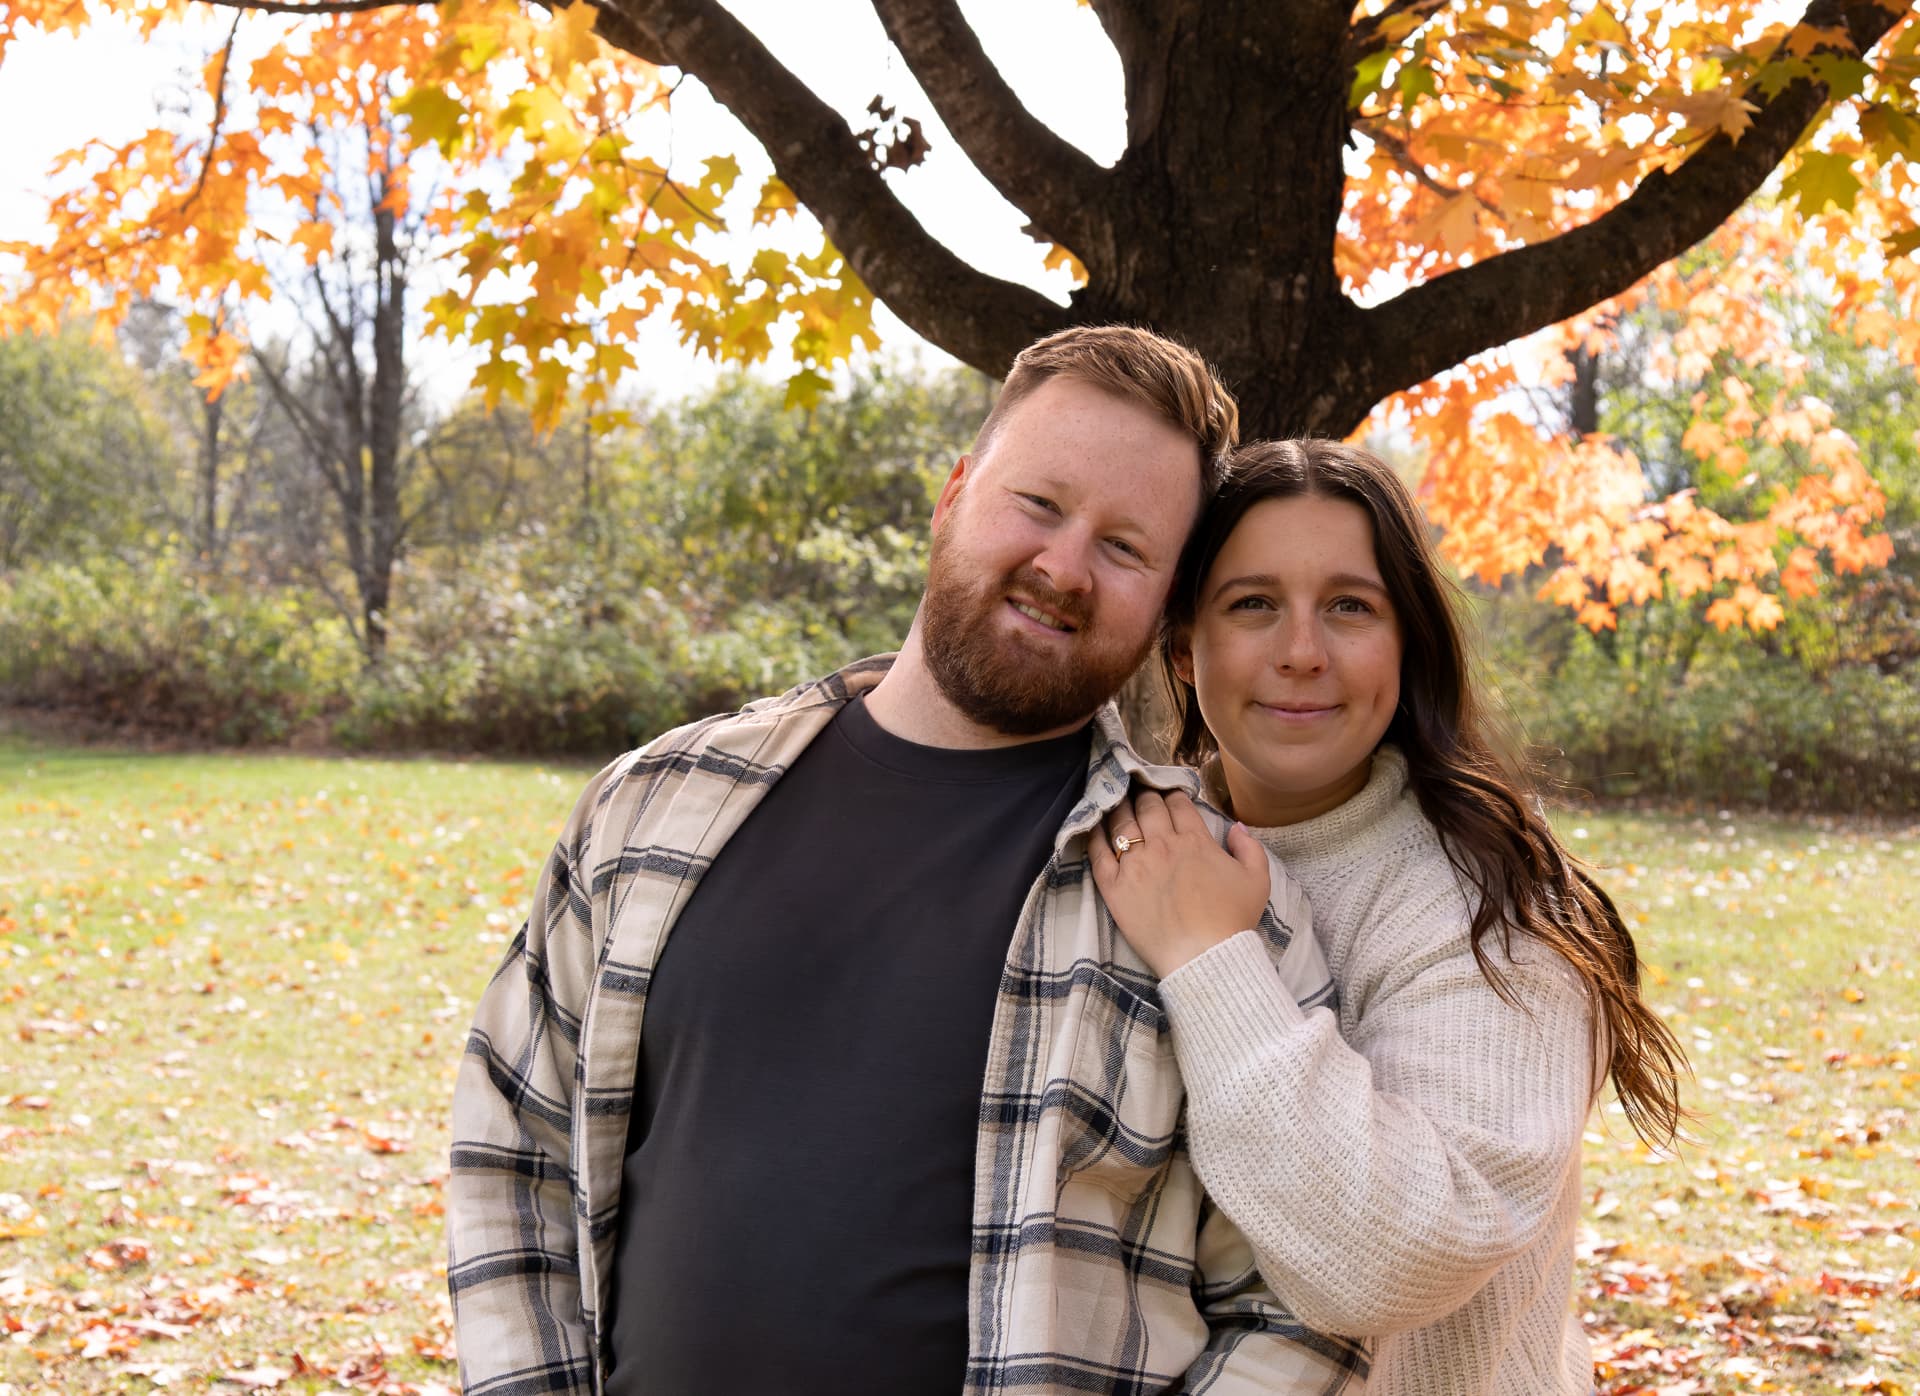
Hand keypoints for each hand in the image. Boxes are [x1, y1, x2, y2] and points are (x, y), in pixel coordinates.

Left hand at [1087, 788, 1270, 978]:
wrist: (1205, 957)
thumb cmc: (1232, 920)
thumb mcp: (1257, 880)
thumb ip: (1249, 847)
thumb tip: (1236, 826)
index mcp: (1195, 840)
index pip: (1177, 804)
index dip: (1171, 794)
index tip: (1166, 794)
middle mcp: (1163, 845)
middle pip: (1147, 807)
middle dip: (1144, 795)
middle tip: (1139, 792)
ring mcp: (1136, 864)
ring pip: (1121, 823)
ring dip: (1119, 807)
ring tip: (1114, 800)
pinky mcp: (1115, 887)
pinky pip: (1098, 853)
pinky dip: (1094, 835)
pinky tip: (1092, 826)